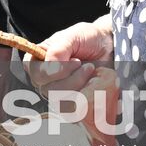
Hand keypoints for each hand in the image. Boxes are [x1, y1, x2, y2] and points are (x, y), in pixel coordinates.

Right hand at [28, 19, 117, 145]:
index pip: (35, 73)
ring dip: (80, 86)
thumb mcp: (72, 37)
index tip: (75, 60)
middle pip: (48, 90)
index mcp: (38, 60)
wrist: (110, 49)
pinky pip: (74, 109)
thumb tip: (49, 67)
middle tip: (85, 65)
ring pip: (61, 101)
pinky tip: (93, 84)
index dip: (53, 71)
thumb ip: (58, 49)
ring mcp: (57, 93)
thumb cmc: (88, 39)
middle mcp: (44, 79)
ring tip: (91, 72)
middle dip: (71, 78)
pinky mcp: (71, 103)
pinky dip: (87, 96)